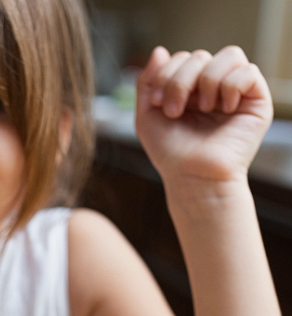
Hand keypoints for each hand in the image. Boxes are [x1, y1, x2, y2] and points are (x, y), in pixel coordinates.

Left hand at [135, 46, 272, 185]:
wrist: (192, 177)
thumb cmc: (171, 153)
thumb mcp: (146, 115)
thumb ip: (147, 82)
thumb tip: (160, 50)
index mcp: (189, 89)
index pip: (182, 58)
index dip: (167, 74)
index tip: (158, 103)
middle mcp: (213, 88)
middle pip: (200, 56)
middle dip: (181, 81)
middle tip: (175, 111)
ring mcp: (235, 93)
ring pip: (229, 55)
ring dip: (207, 81)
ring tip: (203, 109)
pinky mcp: (256, 101)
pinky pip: (249, 71)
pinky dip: (230, 86)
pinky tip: (222, 110)